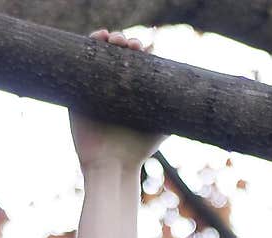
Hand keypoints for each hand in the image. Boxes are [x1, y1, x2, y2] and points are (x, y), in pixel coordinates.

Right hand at [70, 31, 165, 172]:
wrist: (112, 164)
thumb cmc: (138, 149)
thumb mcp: (162, 127)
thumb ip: (173, 107)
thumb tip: (193, 90)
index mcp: (131, 92)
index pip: (135, 62)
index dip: (138, 51)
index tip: (142, 49)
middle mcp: (113, 87)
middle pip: (118, 54)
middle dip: (124, 42)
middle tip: (130, 46)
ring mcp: (95, 88)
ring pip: (100, 54)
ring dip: (108, 40)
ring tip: (114, 40)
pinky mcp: (78, 93)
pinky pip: (80, 63)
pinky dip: (88, 45)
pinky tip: (97, 38)